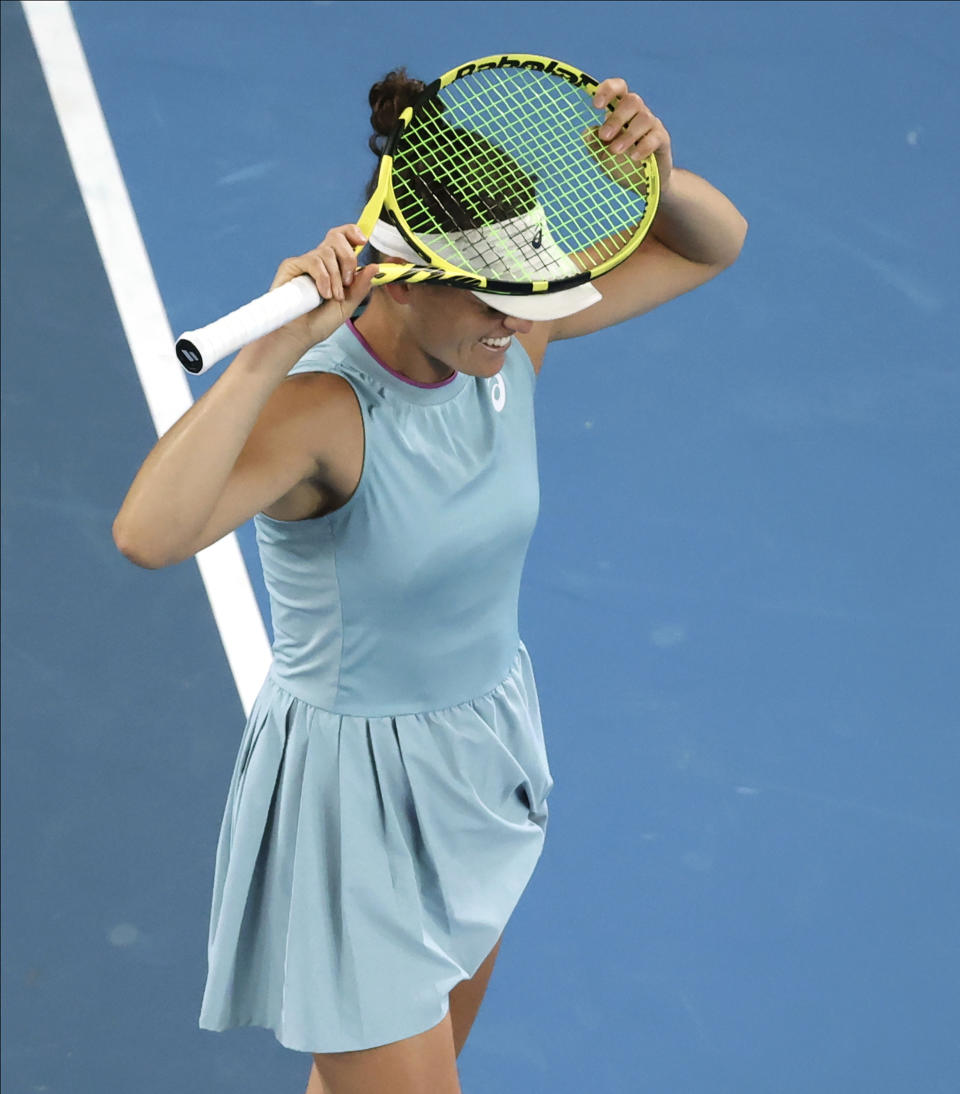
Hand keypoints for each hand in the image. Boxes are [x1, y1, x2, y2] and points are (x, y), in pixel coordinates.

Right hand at [268, 224, 378, 345]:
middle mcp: (320, 260)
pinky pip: (313, 260)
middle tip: (347, 282)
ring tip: (333, 296)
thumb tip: (374, 266)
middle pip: (336, 237)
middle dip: (348, 258)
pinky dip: (323, 277)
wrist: (300, 335)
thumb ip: (361, 286)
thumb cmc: (320, 322)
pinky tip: (322, 293)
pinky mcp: (291, 265)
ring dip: (335, 276)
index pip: (344, 237)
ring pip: (326, 251)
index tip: (363, 241)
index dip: (353, 232)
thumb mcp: (348, 305)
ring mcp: (306, 262)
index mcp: (335, 265)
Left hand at [591, 79, 672, 193]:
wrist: (642, 183)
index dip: (608, 90)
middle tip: (604, 136)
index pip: (618, 88)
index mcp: (620, 110)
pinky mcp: (662, 140)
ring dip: (628, 134)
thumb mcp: (603, 155)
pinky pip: (655, 137)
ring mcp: (651, 125)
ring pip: (644, 118)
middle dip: (616, 118)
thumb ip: (595, 144)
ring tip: (615, 151)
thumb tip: (586, 133)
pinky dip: (644, 146)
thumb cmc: (620, 164)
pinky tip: (634, 157)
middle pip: (632, 101)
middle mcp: (638, 113)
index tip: (595, 105)